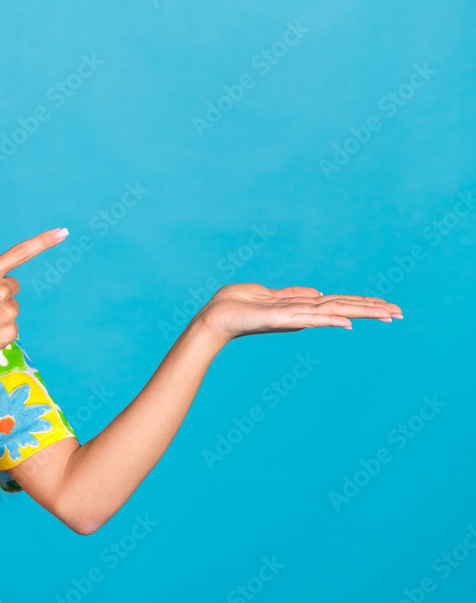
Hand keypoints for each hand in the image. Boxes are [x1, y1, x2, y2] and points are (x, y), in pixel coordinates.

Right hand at [0, 228, 68, 370]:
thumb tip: (1, 285)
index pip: (20, 253)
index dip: (43, 241)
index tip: (62, 232)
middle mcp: (1, 289)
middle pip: (12, 286)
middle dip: (0, 295)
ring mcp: (8, 310)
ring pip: (11, 308)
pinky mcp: (12, 330)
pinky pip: (11, 327)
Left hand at [196, 283, 403, 345]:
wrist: (213, 316)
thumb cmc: (235, 306)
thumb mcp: (268, 294)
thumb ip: (292, 293)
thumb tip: (316, 292)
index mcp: (300, 307)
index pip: (338, 302)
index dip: (363, 304)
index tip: (388, 307)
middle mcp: (301, 314)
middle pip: (344, 308)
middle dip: (372, 310)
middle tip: (401, 314)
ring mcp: (292, 317)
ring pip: (333, 312)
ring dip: (361, 313)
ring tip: (388, 314)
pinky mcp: (279, 319)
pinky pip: (307, 318)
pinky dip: (328, 319)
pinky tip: (346, 322)